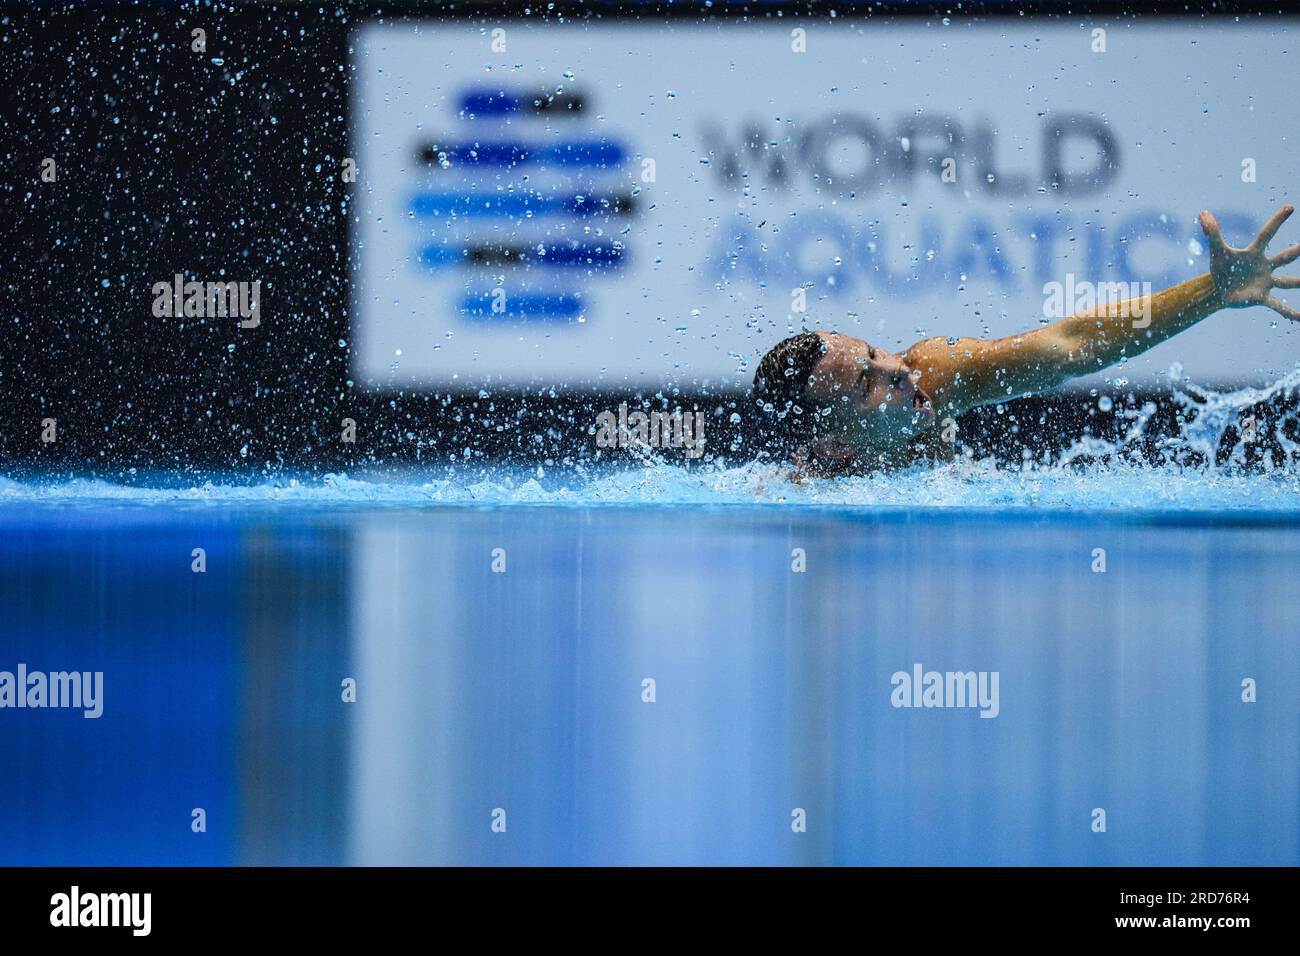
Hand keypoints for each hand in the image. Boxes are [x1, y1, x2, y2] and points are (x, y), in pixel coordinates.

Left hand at [1199, 204, 1299, 319]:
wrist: (1220, 289)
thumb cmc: (1223, 267)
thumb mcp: (1217, 251)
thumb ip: (1212, 233)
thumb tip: (1202, 212)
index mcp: (1255, 253)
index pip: (1267, 234)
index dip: (1276, 220)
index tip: (1289, 207)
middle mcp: (1265, 266)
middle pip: (1286, 257)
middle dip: (1298, 250)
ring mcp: (1266, 282)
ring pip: (1288, 281)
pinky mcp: (1261, 297)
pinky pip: (1278, 305)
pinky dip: (1290, 312)